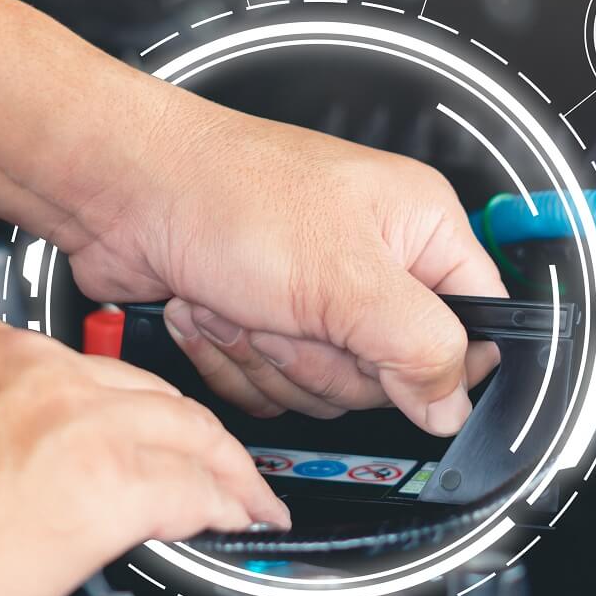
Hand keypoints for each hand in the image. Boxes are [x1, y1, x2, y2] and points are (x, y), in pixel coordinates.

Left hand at [62, 96, 505, 435]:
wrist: (120, 190)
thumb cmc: (224, 193)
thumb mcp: (343, 278)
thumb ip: (417, 346)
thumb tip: (454, 405)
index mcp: (419, 229)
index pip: (475, 323)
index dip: (436, 362)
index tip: (384, 360)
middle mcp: (374, 261)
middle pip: (390, 373)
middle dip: (324, 359)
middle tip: (291, 313)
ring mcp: (316, 294)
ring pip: (324, 388)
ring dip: (270, 358)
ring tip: (244, 300)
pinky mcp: (264, 320)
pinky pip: (271, 385)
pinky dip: (232, 358)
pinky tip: (214, 308)